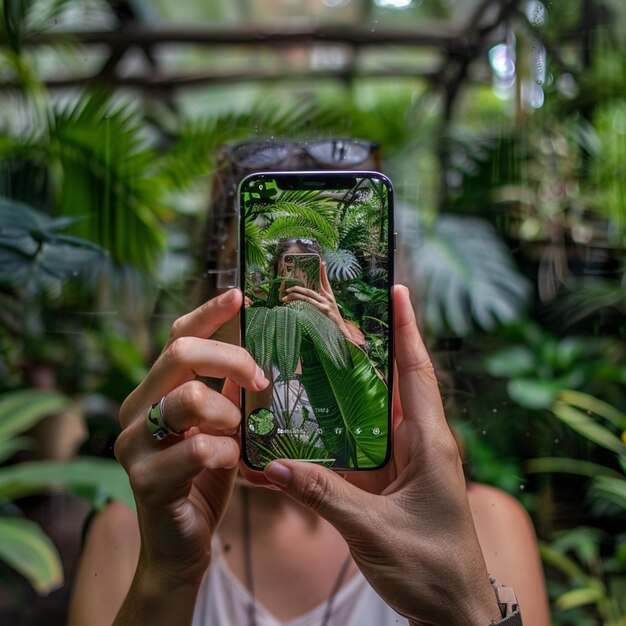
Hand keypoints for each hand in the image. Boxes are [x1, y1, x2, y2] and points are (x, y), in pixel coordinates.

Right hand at [114, 290, 267, 587]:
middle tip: (260, 379)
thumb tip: (256, 360)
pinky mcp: (146, 480)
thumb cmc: (203, 478)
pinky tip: (229, 462)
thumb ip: (228, 394)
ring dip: (227, 414)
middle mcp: (136, 409)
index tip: (239, 296)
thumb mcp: (219, 428)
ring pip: (188, 399)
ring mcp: (134, 444)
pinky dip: (225, 452)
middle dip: (231, 359)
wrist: (182, 544)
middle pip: (180, 354)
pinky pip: (197, 450)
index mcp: (154, 391)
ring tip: (237, 432)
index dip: (208, 313)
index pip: (177, 337)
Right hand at [262, 285, 500, 625]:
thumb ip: (324, 496)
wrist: (453, 614)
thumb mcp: (374, 531)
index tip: (399, 290)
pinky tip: (310, 426)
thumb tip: (273, 466)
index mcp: (430, 444)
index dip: (408, 329)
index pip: (418, 372)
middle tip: (336, 319)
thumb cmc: (431, 571)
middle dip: (370, 349)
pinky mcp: (392, 482)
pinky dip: (338, 433)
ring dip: (349, 390)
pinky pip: (363, 447)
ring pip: (375, 414)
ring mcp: (406, 463)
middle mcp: (420, 444)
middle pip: (394, 384)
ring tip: (314, 362)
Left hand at [282, 262, 361, 342]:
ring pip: (308, 295)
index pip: (324, 282)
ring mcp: (326, 304)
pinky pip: (310, 304)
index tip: (321, 262)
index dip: (322, 272)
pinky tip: (294, 302)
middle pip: (310, 290)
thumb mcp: (330, 310)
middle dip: (298, 288)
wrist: (343, 332)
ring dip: (296, 294)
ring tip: (287, 295)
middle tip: (287, 288)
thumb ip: (323, 303)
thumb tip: (313, 301)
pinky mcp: (324, 310)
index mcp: (330, 297)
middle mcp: (328, 299)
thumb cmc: (334, 322)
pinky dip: (302, 302)